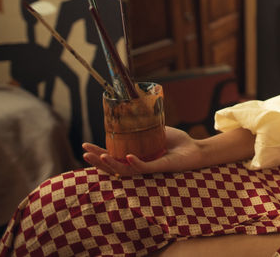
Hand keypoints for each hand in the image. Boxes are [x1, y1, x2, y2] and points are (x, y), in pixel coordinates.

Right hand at [83, 126, 204, 175]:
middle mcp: (139, 165)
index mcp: (135, 157)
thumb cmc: (177, 141)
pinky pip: (144, 168)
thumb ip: (143, 125)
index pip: (112, 157)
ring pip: (125, 170)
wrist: (195, 148)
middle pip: (113, 167)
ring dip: (111, 164)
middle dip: (98, 161)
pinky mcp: (159, 168)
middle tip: (84, 154)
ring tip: (100, 157)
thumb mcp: (156, 130)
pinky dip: (135, 162)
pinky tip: (127, 157)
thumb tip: (128, 110)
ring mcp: (148, 168)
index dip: (98, 153)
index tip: (85, 146)